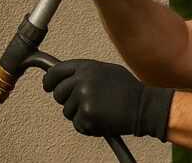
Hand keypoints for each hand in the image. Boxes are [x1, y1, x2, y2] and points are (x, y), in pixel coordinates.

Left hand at [42, 59, 173, 140]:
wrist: (142, 107)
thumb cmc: (127, 89)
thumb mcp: (106, 71)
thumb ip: (84, 72)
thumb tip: (64, 78)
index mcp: (86, 68)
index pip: (56, 72)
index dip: (49, 80)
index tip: (48, 86)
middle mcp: (82, 82)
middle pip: (58, 93)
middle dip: (66, 99)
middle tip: (82, 102)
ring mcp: (83, 100)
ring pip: (67, 111)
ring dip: (78, 113)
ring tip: (98, 109)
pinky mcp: (86, 117)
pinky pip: (77, 123)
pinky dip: (86, 124)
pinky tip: (101, 118)